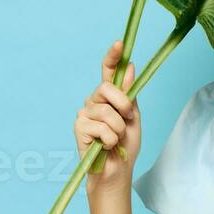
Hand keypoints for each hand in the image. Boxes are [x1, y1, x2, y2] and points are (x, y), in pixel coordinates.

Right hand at [74, 40, 141, 192]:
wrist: (118, 170)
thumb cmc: (126, 144)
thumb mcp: (133, 117)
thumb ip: (129, 93)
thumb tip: (130, 67)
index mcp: (110, 96)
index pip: (108, 71)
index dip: (112, 56)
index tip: (120, 43)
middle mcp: (94, 101)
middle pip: (107, 88)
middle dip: (123, 106)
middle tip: (127, 120)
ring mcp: (84, 113)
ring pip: (107, 111)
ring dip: (119, 129)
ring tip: (116, 139)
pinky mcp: (79, 127)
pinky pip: (101, 127)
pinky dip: (110, 139)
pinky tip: (106, 146)